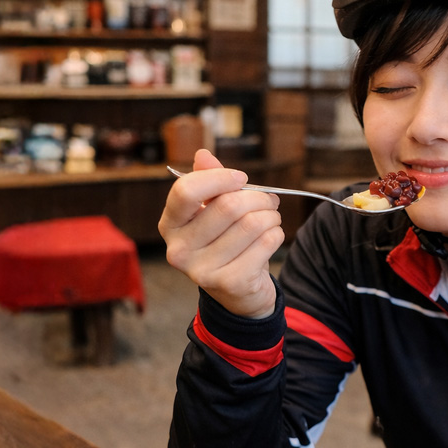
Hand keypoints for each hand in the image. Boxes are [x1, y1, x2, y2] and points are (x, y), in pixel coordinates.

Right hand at [158, 148, 282, 319]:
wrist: (238, 293)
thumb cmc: (225, 241)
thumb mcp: (213, 211)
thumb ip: (209, 181)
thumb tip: (203, 155)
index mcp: (171, 225)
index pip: (186, 191)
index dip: (219, 178)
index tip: (241, 178)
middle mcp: (179, 250)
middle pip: (228, 206)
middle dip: (258, 197)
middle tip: (269, 201)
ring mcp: (202, 271)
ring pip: (252, 224)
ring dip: (271, 216)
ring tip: (271, 218)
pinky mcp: (230, 283)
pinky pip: (266, 243)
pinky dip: (277, 234)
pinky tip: (272, 237)